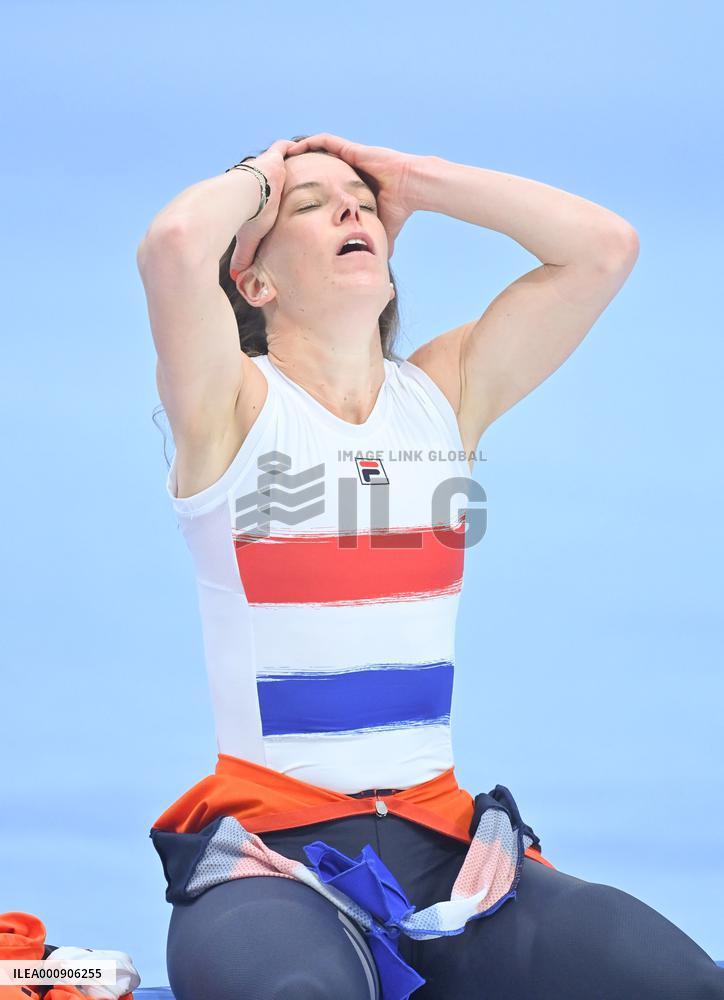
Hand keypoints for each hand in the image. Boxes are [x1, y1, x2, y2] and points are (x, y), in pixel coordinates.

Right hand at [229, 138, 297, 280]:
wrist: (240, 201)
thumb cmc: (244, 221)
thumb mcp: (247, 240)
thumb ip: (244, 257)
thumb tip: (235, 279)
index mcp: (252, 194)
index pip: (264, 191)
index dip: (271, 192)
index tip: (278, 196)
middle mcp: (257, 178)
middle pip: (273, 173)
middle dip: (283, 174)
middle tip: (298, 178)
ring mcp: (265, 165)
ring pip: (280, 158)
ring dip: (291, 159)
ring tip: (307, 161)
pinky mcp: (273, 157)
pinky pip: (284, 148)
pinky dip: (295, 148)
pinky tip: (308, 148)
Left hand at [285, 132, 419, 257]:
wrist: (413, 188)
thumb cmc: (401, 206)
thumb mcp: (383, 227)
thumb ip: (376, 239)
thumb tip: (377, 262)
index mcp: (354, 183)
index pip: (329, 181)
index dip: (313, 184)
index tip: (297, 193)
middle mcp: (350, 167)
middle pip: (321, 163)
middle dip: (303, 166)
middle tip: (284, 173)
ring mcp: (351, 156)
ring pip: (320, 150)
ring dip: (302, 151)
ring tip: (284, 156)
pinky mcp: (352, 149)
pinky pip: (327, 141)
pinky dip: (311, 142)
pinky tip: (296, 146)